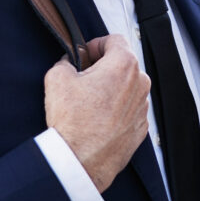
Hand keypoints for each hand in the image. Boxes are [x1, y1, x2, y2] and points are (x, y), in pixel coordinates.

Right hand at [44, 34, 150, 192]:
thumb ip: (65, 62)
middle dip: (103, 68)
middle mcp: (140, 84)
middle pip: (122, 64)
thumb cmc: (73, 123)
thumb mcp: (57, 78)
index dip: (96, 44)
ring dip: (110, 90)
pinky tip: (96, 119)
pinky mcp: (140, 128)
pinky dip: (115, 111)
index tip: (86, 54)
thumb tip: (69, 64)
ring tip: (87, 103)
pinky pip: (128, 111)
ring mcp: (142, 108)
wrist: (80, 161)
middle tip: (82, 79)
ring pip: (126, 88)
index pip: (114, 40)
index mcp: (124, 65)